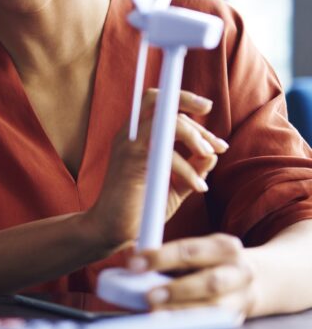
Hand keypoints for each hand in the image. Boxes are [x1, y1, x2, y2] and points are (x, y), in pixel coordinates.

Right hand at [84, 89, 228, 249]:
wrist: (111, 230)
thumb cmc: (140, 208)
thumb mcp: (173, 186)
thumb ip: (191, 169)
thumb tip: (212, 155)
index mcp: (136, 137)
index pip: (163, 109)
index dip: (194, 120)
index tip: (216, 144)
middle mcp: (129, 134)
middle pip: (158, 98)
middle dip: (192, 104)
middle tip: (218, 141)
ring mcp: (128, 145)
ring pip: (165, 118)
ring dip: (195, 136)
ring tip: (209, 157)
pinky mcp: (131, 161)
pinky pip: (167, 151)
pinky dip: (188, 168)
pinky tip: (199, 188)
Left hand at [129, 234, 257, 316]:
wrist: (247, 282)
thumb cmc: (206, 264)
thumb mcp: (195, 252)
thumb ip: (167, 258)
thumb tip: (132, 267)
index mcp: (225, 247)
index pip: (190, 251)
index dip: (161, 257)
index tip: (134, 264)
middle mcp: (239, 272)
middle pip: (210, 282)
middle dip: (178, 290)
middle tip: (149, 296)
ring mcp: (241, 299)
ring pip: (215, 309)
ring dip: (183, 313)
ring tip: (155, 315)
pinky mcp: (235, 320)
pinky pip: (212, 326)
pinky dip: (190, 327)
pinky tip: (170, 328)